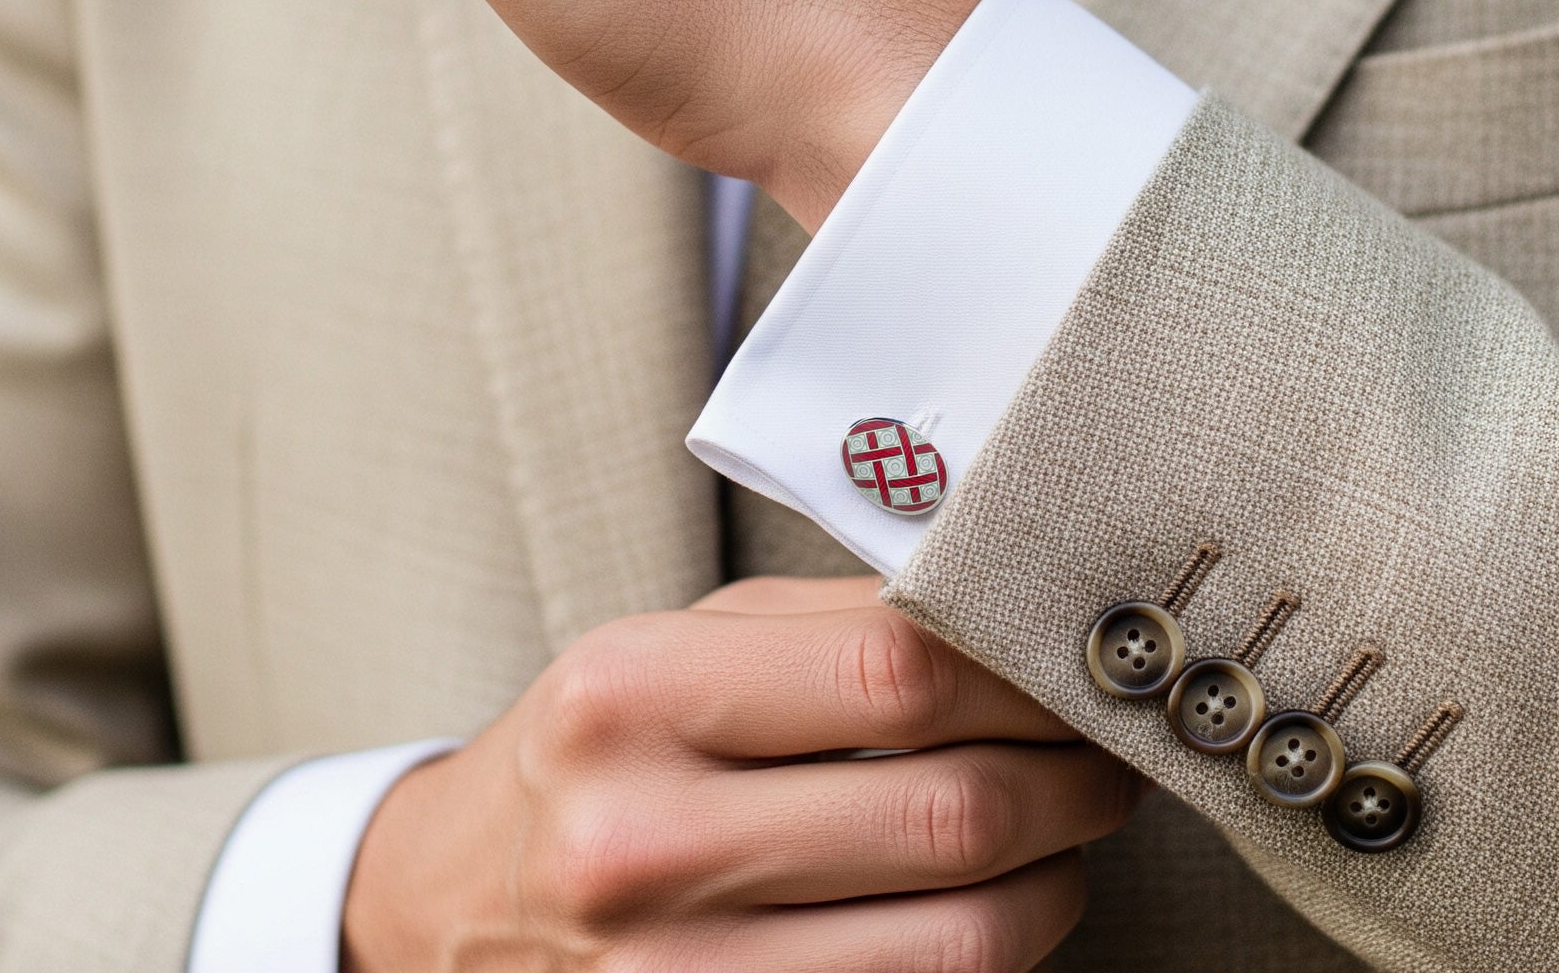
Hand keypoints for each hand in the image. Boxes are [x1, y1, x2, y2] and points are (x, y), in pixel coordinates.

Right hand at [340, 579, 1141, 971]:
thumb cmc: (593, 751)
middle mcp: (642, 844)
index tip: (1079, 668)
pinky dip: (986, 961)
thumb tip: (1008, 620)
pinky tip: (996, 909)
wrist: (447, 909)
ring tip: (1072, 836)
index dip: (1024, 674)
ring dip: (1055, 884)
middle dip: (1073, 783)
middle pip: (947, 816)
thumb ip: (831, 625)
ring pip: (959, 943)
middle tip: (1111, 755)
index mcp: (634, 696)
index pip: (897, 674)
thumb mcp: (674, 644)